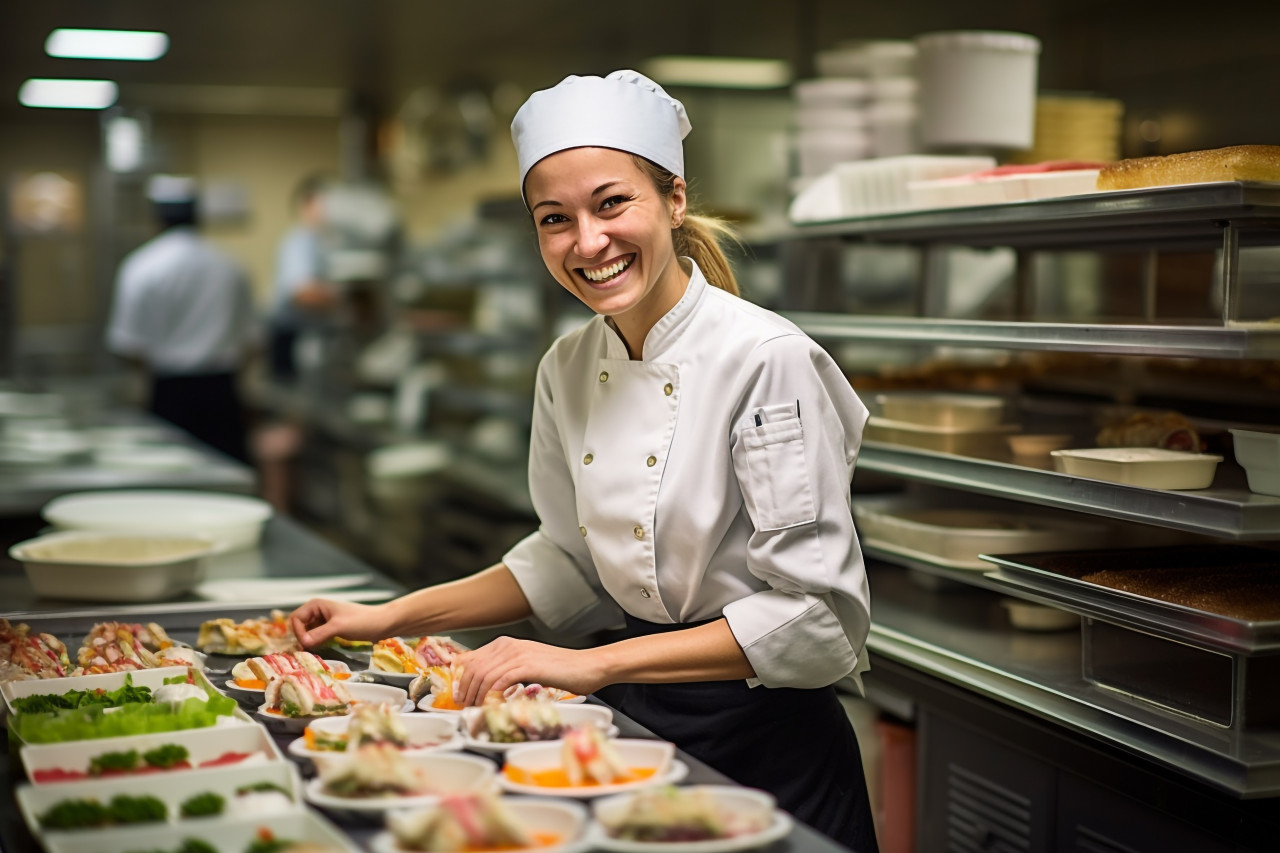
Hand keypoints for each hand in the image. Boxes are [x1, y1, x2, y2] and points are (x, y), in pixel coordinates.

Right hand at [289, 598, 388, 648]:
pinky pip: (316, 637)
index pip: (295, 619)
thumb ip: (319, 634)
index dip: (298, 632)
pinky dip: (315, 643)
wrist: (382, 624)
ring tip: (314, 651)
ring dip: (308, 642)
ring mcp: (323, 621)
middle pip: (299, 626)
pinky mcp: (330, 629)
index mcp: (316, 605)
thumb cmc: (362, 621)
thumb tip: (302, 643)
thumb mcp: (338, 627)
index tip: (307, 644)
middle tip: (308, 650)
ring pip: (307, 633)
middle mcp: (317, 611)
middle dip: (301, 638)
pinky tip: (320, 649)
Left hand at [452, 637, 605, 706]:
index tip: (460, 696)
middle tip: (465, 707)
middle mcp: (508, 645)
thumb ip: (507, 672)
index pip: (471, 659)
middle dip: (465, 690)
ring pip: (483, 675)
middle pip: (473, 668)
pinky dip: (492, 695)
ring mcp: (518, 654)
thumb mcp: (528, 666)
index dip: (461, 679)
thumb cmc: (562, 670)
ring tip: (477, 710)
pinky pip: (500, 681)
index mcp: (506, 644)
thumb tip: (487, 689)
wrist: (588, 666)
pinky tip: (493, 705)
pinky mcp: (528, 665)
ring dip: (476, 696)